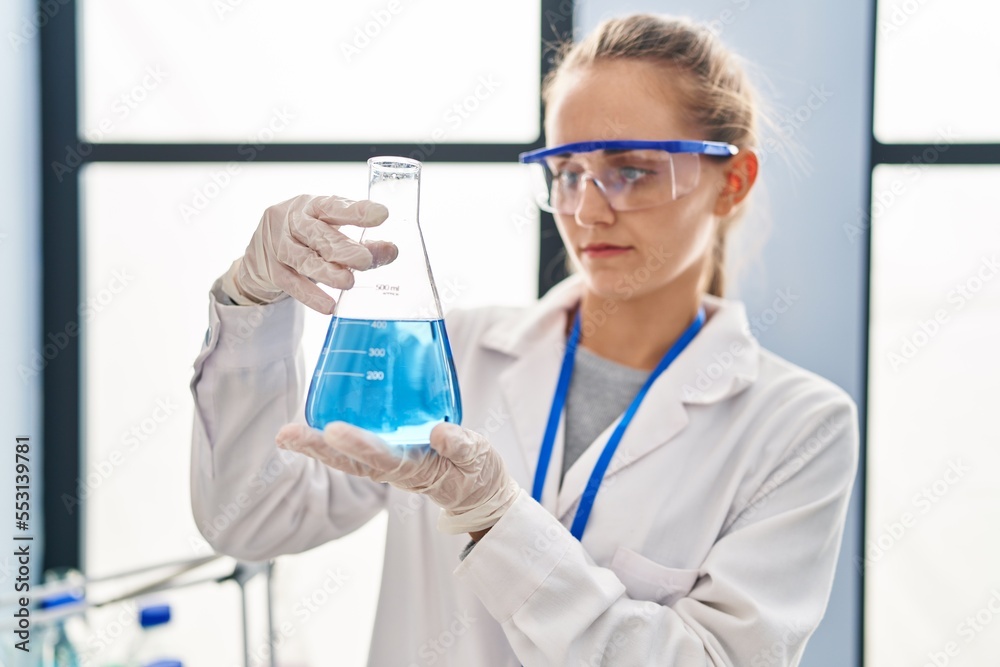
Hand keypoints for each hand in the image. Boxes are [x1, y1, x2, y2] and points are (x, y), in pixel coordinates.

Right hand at [222, 194, 397, 313]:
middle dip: (342, 247)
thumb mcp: (331, 231)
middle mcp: (292, 222)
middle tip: (365, 260)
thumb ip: (362, 242)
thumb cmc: (305, 237)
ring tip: (348, 283)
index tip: (382, 215)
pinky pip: (292, 284)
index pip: (334, 206)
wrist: (259, 253)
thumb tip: (391, 251)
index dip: (357, 211)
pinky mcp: (273, 271)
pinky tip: (328, 306)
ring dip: (327, 272)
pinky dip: (311, 295)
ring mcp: (279, 246)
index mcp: (311, 206)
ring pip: (304, 259)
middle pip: (317, 234)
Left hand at [275, 421, 520, 534]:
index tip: (334, 431)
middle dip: (318, 448)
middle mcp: (394, 468)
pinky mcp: (387, 455)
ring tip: (285, 434)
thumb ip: (462, 446)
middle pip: (350, 461)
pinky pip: (353, 450)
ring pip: (345, 458)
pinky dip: (329, 442)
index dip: (358, 444)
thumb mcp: (479, 458)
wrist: (478, 493)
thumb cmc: (478, 473)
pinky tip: (310, 426)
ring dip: (315, 446)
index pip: (382, 456)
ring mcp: (388, 463)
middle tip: (287, 435)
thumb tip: (439, 432)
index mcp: (417, 469)